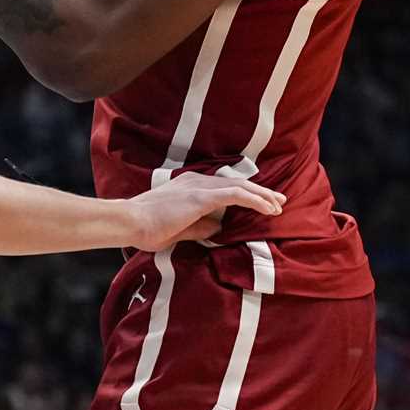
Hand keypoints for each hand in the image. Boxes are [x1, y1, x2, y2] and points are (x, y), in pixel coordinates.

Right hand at [125, 172, 285, 254]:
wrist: (129, 222)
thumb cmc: (146, 228)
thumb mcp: (178, 228)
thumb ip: (199, 226)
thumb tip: (218, 228)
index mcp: (190, 186)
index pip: (225, 187)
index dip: (247, 193)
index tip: (264, 202)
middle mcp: (196, 181)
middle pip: (236, 183)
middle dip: (261, 191)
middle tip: (280, 200)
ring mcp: (198, 187)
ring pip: (240, 187)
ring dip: (262, 196)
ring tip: (278, 205)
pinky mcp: (200, 197)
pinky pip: (235, 195)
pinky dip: (254, 200)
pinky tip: (268, 207)